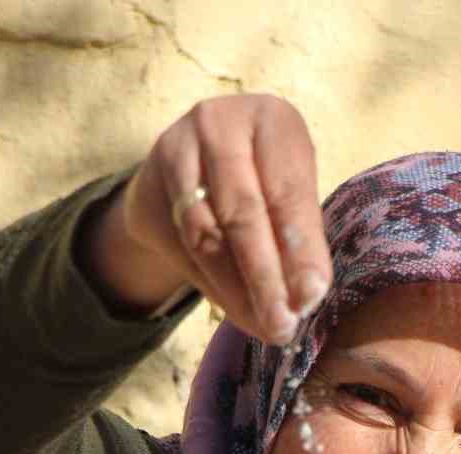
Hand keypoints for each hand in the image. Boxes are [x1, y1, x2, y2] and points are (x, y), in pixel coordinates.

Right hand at [87, 94, 331, 341]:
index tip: (312, 297)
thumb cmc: (263, 179)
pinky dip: (214, 286)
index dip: (300, 248)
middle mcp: (218, 123)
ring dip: (237, 291)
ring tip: (265, 327)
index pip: (287, 191)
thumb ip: (299, 235)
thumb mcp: (289, 192)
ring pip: (206, 235)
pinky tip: (237, 311)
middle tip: (283, 326)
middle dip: (266, 278)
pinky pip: (182, 248)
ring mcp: (175, 150)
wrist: (191, 164)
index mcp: (271, 119)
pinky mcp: (148, 186)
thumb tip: (306, 298)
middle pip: (241, 212)